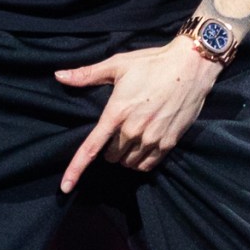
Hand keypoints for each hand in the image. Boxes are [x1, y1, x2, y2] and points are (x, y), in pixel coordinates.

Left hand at [54, 41, 218, 190]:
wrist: (191, 66)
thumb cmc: (152, 63)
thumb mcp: (117, 64)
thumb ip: (87, 75)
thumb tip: (59, 76)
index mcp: (116, 112)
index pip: (91, 147)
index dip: (75, 169)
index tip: (65, 187)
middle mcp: (133, 129)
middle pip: (111, 156)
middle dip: (110, 148)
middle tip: (118, 129)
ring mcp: (152, 138)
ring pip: (129, 162)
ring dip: (126, 155)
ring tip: (133, 136)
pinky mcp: (169, 142)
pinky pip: (148, 164)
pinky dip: (141, 161)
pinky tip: (144, 147)